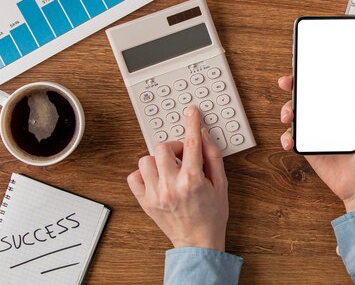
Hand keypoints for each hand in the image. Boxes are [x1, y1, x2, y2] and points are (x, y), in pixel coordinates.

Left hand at [127, 105, 228, 250]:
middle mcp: (171, 185)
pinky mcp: (145, 202)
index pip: (191, 142)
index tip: (191, 112)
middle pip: (162, 147)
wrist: (198, 243)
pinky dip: (143, 174)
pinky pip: (133, 177)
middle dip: (174, 147)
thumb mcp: (221, 184)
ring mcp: (155, 194)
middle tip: (183, 156)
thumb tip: (203, 135)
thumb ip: (213, 157)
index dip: (191, 122)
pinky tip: (157, 178)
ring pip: (146, 160)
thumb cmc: (212, 215)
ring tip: (170, 169)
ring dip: (158, 160)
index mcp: (192, 180)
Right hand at [279, 76, 354, 212]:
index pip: (325, 87)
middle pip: (304, 97)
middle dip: (292, 87)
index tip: (305, 68)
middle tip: (286, 84)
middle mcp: (326, 118)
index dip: (313, 76)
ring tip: (288, 117)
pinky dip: (286, 137)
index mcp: (342, 110)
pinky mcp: (306, 147)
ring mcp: (314, 132)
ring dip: (286, 111)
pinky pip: (291, 137)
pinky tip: (290, 142)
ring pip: (294, 115)